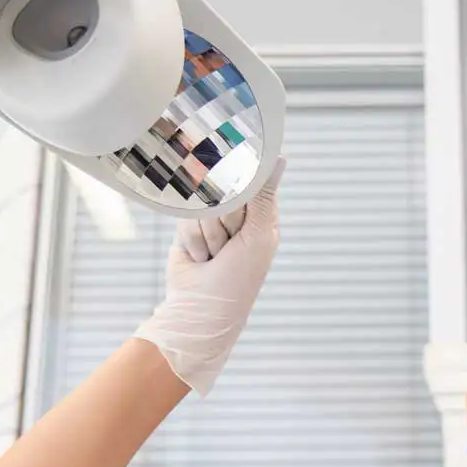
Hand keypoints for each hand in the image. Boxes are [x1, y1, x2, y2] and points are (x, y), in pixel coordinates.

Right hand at [134, 157, 285, 395]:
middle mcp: (238, 216)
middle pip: (225, 189)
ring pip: (204, 202)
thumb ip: (263, 196)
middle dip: (226, 218)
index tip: (241, 198)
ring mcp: (211, 220)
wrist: (203, 308)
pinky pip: (186, 215)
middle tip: (231, 244)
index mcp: (262, 216)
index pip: (253, 180)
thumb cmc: (239, 278)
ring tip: (215, 256)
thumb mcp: (258, 236)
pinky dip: (193, 238)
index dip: (245, 187)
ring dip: (209, 233)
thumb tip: (279, 158)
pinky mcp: (188, 227)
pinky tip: (200, 257)